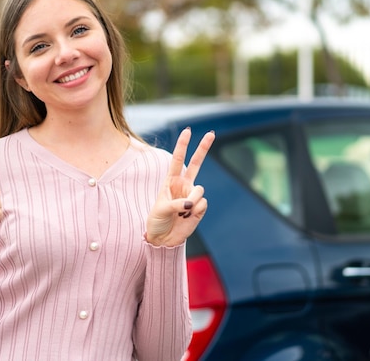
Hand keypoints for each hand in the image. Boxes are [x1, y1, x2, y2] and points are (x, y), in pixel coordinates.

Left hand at [146, 128, 215, 246]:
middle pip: (197, 163)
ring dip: (192, 201)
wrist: (163, 238)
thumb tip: (192, 203)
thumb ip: (176, 204)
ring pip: (199, 190)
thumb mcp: (160, 210)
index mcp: (170, 181)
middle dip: (203, 147)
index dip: (182, 145)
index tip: (187, 131)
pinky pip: (202, 204)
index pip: (178, 160)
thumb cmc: (157, 221)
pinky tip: (187, 218)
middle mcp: (184, 185)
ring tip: (182, 212)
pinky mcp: (200, 208)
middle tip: (211, 133)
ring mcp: (193, 195)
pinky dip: (195, 212)